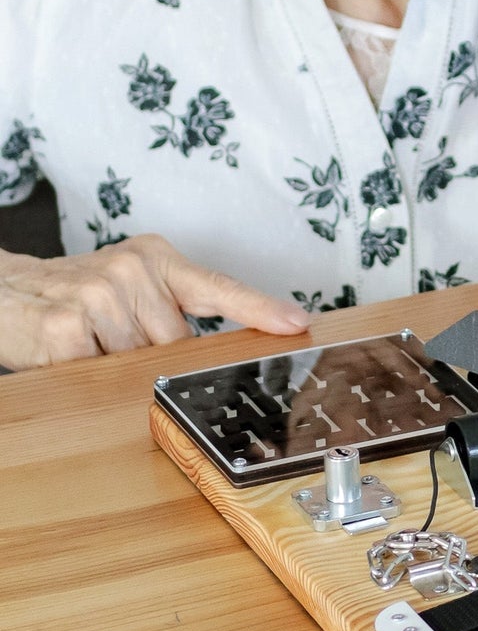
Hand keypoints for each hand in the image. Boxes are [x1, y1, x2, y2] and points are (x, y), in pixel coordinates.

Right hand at [0, 234, 308, 369]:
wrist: (2, 291)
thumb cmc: (74, 294)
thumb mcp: (128, 286)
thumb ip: (168, 309)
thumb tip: (210, 355)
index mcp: (156, 259)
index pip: (218, 286)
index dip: (258, 308)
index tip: (296, 322)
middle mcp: (132, 270)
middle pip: (177, 343)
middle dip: (154, 356)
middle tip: (117, 338)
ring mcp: (98, 296)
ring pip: (138, 362)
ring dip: (116, 366)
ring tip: (89, 341)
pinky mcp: (65, 328)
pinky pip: (98, 372)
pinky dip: (85, 371)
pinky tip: (67, 350)